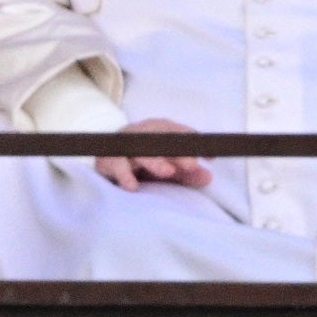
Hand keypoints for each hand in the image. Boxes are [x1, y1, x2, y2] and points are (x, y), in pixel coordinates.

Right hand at [94, 117, 212, 191]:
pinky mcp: (109, 159)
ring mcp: (126, 144)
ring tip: (168, 173)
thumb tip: (209, 177)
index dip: (196, 143)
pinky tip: (133, 187)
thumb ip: (186, 173)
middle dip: (178, 152)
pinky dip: (125, 174)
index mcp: (161, 130)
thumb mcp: (167, 167)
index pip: (181, 133)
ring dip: (155, 161)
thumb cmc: (144, 161)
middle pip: (162, 140)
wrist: (106, 156)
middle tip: (192, 166)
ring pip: (141, 151)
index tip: (210, 158)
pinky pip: (117, 165)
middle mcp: (144, 133)